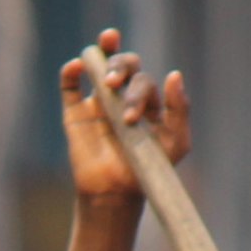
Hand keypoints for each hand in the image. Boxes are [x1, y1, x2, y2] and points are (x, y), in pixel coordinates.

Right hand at [58, 31, 188, 203]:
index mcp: (147, 99)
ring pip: (99, 65)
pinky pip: (70, 86)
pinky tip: (77, 66)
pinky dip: (71, 71)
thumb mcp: (176, 142)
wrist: (115, 193)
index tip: (131, 117)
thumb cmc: (149, 169)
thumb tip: (174, 74)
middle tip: (113, 83)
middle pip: (124, 64)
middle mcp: (123, 95)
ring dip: (103, 57)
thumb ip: (180, 109)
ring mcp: (98, 102)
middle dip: (121, 67)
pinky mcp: (75, 113)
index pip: (143, 80)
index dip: (137, 91)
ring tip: (103, 73)